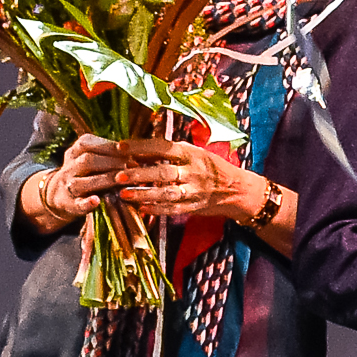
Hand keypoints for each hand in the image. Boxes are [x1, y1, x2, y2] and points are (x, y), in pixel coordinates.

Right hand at [33, 133, 129, 223]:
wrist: (62, 195)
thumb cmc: (89, 173)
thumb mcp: (94, 159)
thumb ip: (111, 155)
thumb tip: (141, 155)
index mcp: (75, 152)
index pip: (87, 143)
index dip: (110, 147)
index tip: (130, 152)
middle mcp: (69, 167)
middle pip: (87, 160)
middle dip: (112, 162)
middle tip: (132, 167)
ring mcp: (67, 186)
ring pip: (81, 182)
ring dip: (105, 180)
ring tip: (123, 181)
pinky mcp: (70, 205)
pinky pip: (77, 204)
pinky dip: (87, 203)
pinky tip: (96, 201)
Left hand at [113, 135, 255, 222]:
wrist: (238, 189)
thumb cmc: (210, 167)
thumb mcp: (192, 153)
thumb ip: (166, 153)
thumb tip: (134, 150)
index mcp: (192, 153)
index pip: (163, 147)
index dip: (141, 147)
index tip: (120, 147)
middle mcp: (194, 171)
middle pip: (164, 172)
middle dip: (140, 174)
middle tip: (118, 176)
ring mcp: (195, 191)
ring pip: (167, 193)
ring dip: (144, 194)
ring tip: (124, 194)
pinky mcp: (195, 207)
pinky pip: (173, 209)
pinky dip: (157, 209)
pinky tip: (141, 208)